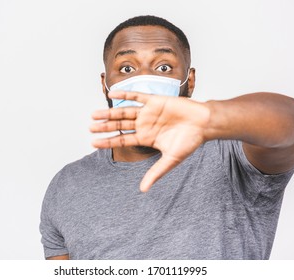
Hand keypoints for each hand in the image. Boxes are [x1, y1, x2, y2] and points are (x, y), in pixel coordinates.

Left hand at [90, 90, 210, 191]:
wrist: (204, 124)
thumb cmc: (190, 141)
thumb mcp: (171, 159)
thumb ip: (156, 172)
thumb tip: (143, 190)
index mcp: (146, 138)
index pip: (122, 140)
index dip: (108, 141)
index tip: (93, 143)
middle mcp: (144, 125)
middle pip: (120, 125)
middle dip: (105, 126)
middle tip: (90, 127)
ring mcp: (148, 112)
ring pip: (124, 111)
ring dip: (110, 112)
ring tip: (94, 114)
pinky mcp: (155, 100)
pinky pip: (137, 96)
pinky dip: (125, 94)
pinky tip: (112, 94)